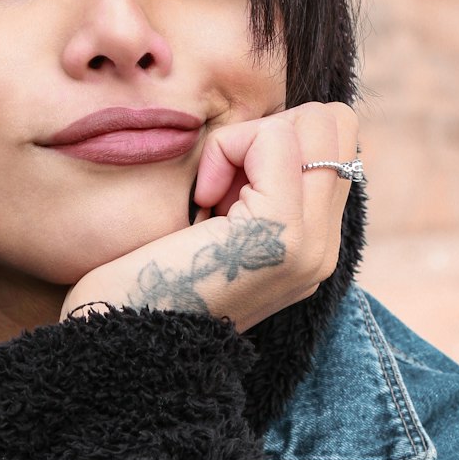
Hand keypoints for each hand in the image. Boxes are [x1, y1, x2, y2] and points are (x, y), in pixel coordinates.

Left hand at [61, 102, 358, 331]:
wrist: (122, 334)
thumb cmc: (148, 278)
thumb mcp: (218, 229)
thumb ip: (257, 189)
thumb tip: (277, 129)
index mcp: (314, 247)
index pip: (336, 144)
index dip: (278, 139)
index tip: (226, 185)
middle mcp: (324, 249)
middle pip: (336, 125)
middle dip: (271, 130)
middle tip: (223, 183)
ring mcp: (311, 244)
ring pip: (314, 124)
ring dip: (249, 141)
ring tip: (212, 198)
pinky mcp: (281, 234)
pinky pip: (274, 140)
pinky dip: (228, 149)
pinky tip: (200, 200)